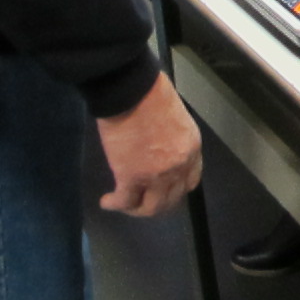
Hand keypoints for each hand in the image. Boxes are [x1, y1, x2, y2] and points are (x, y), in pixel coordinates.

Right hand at [96, 74, 202, 216]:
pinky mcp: (132, 177)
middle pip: (171, 199)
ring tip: (124, 204)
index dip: (176, 189)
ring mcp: (157, 175)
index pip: (191, 181)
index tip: (163, 190)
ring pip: (150, 207)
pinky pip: (125, 200)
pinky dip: (115, 204)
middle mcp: (179, 166)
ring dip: (136, 209)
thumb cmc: (150, 93)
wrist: (133, 90)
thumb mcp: (175, 116)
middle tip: (140, 201)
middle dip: (155, 204)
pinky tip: (107, 201)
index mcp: (191, 148)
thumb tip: (158, 143)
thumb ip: (171, 137)